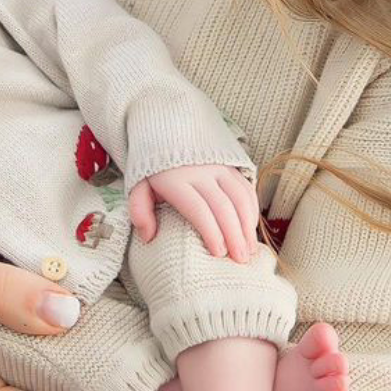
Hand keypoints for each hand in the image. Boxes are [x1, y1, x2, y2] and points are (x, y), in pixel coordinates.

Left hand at [129, 164, 258, 263]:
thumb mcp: (137, 186)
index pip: (198, 208)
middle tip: (240, 260)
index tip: (218, 253)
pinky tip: (250, 229)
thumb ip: (140, 211)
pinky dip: (252, 209)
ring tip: (249, 250)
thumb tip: (148, 237)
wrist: (165, 129)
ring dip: (248, 225)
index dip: (211, 231)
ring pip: (240, 197)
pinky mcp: (230, 164)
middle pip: (223, 206)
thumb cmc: (152, 167)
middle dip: (234, 235)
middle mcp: (201, 172)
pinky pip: (246, 187)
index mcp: (176, 180)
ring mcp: (218, 166)